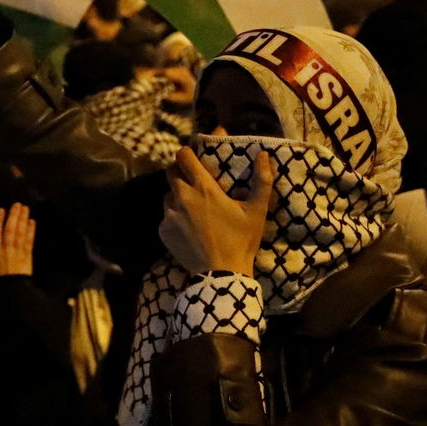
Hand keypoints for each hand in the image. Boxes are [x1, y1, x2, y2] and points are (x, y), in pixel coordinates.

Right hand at [0, 203, 36, 279]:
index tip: (1, 209)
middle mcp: (6, 250)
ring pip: (20, 233)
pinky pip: (29, 241)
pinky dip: (31, 231)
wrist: (11, 293)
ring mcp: (18, 253)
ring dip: (23, 220)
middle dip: (13, 216)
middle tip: (17, 204)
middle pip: (10, 230)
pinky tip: (32, 222)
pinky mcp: (27, 256)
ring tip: (25, 209)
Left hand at [158, 148, 272, 275]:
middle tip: (194, 180)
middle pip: (171, 172)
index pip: (183, 156)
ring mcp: (169, 214)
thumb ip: (261, 180)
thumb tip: (263, 154)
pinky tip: (190, 226)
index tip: (193, 155)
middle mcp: (181, 197)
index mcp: (203, 188)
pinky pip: (166, 216)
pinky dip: (175, 216)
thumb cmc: (241, 239)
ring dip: (178, 195)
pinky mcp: (163, 230)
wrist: (221, 273)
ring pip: (168, 194)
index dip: (187, 152)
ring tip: (194, 206)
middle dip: (180, 171)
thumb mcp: (257, 210)